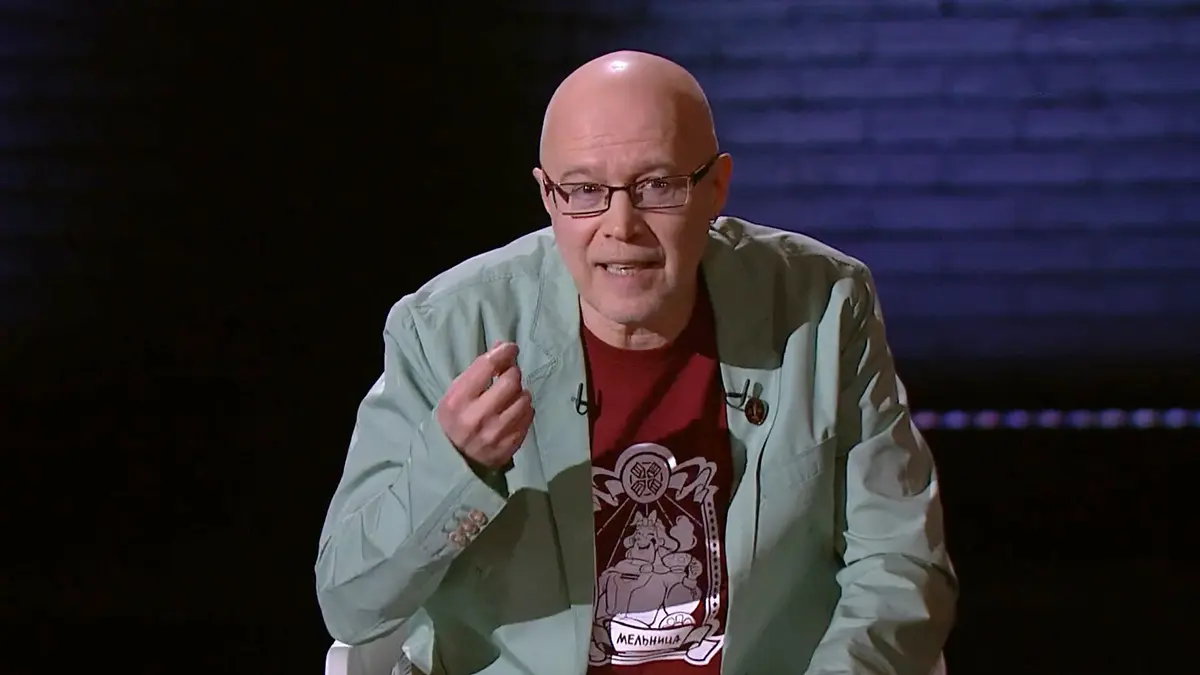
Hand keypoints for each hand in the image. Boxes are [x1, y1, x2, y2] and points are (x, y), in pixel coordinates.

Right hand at [436, 341, 533, 469]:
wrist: (454, 461)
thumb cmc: (454, 420)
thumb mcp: (455, 393)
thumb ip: (478, 370)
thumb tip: (502, 347)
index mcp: (458, 401)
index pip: (488, 366)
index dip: (504, 352)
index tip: (511, 348)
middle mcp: (478, 417)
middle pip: (511, 381)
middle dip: (513, 373)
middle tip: (508, 375)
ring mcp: (496, 434)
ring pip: (524, 399)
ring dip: (520, 393)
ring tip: (511, 396)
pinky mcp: (510, 446)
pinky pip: (528, 417)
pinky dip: (524, 410)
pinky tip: (514, 411)